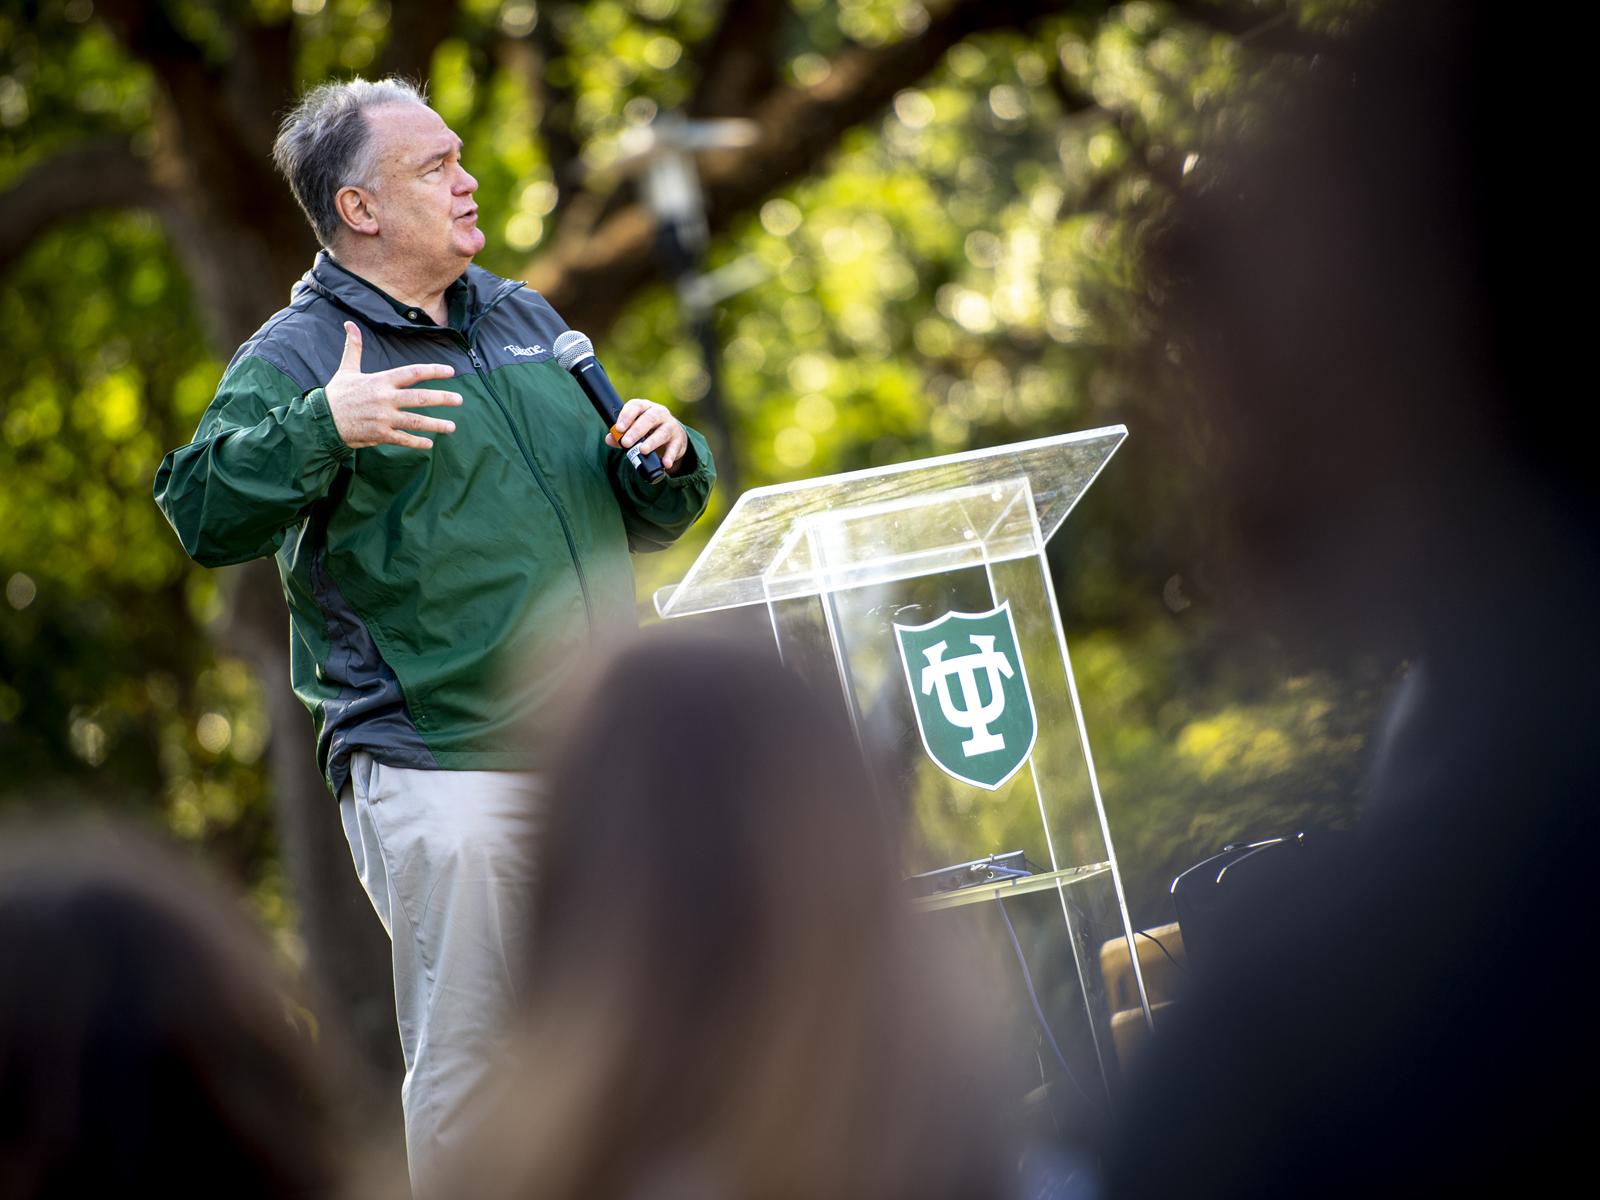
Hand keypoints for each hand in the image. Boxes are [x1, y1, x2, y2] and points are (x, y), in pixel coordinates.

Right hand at [325, 322, 461, 449]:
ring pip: (416, 421)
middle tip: (460, 400)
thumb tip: (350, 324)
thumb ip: (354, 348)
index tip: (450, 371)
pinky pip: (403, 439)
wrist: (322, 420)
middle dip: (442, 398)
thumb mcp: (346, 369)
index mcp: (380, 381)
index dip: (433, 371)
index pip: (412, 372)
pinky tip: (430, 443)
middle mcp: (385, 399)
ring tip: (452, 426)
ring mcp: (384, 418)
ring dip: (436, 424)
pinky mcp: (380, 434)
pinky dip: (417, 442)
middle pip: (420, 397)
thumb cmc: (336, 394)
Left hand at [606, 398, 688, 472]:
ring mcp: (671, 426)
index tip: (619, 428)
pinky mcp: (678, 440)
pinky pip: (674, 447)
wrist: (674, 436)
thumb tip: (609, 439)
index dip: (626, 416)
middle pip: (649, 418)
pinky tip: (665, 463)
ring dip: (652, 442)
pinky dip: (670, 456)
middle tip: (626, 443)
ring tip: (643, 450)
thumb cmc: (649, 430)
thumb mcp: (635, 429)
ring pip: (662, 432)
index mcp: (646, 407)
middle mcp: (660, 413)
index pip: (636, 406)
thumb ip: (620, 435)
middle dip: (636, 430)